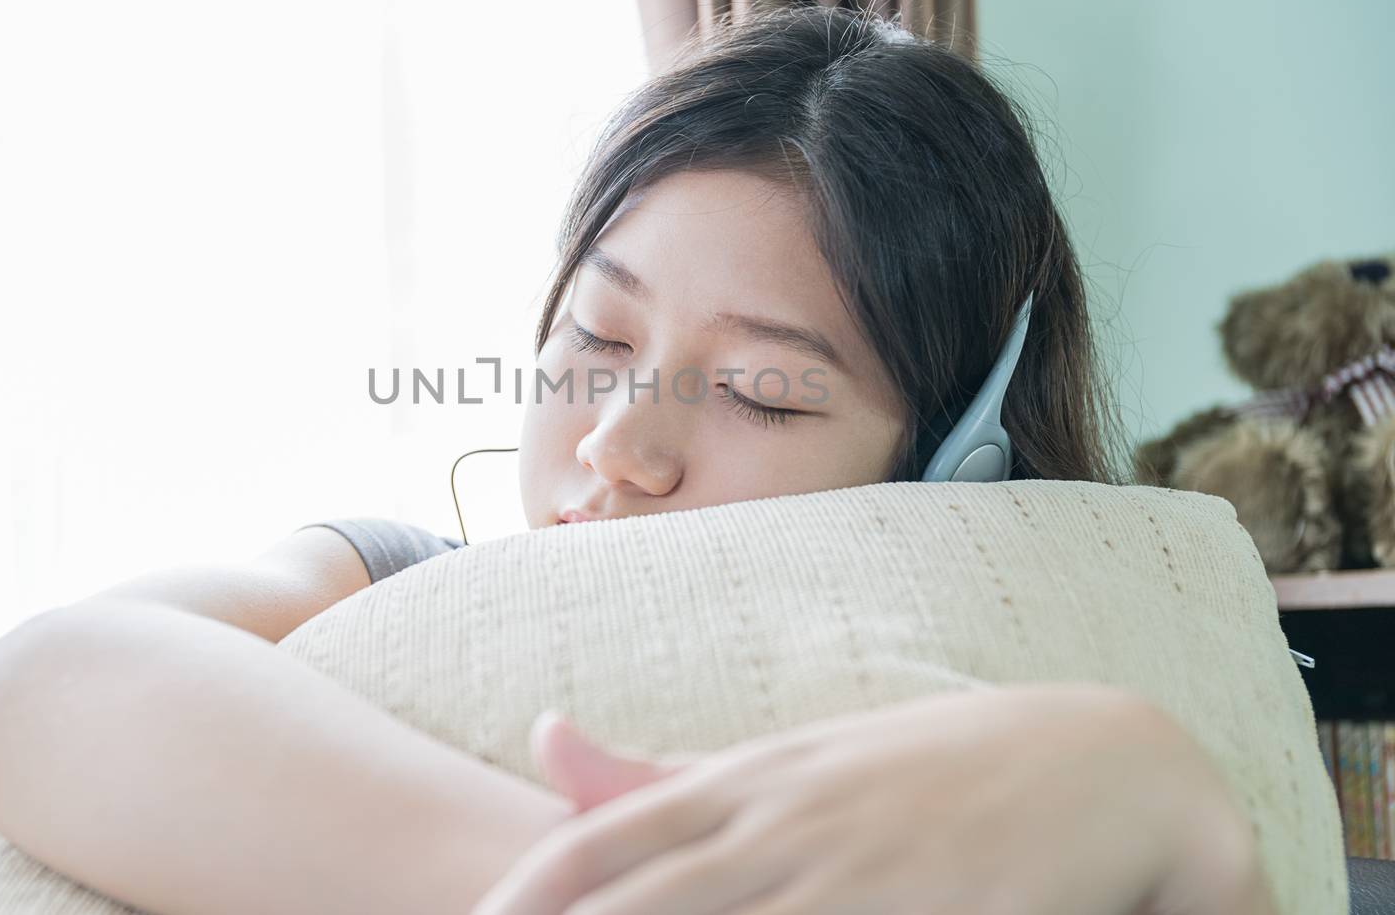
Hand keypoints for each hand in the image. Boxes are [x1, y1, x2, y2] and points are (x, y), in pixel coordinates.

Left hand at [471, 683, 1276, 914]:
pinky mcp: (939, 911)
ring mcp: (866, 874)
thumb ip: (667, 775)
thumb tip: (544, 738)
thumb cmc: (926, 767)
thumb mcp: (792, 759)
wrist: (1103, 764)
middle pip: (654, 898)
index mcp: (754, 780)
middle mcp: (793, 823)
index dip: (534, 888)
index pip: (609, 837)